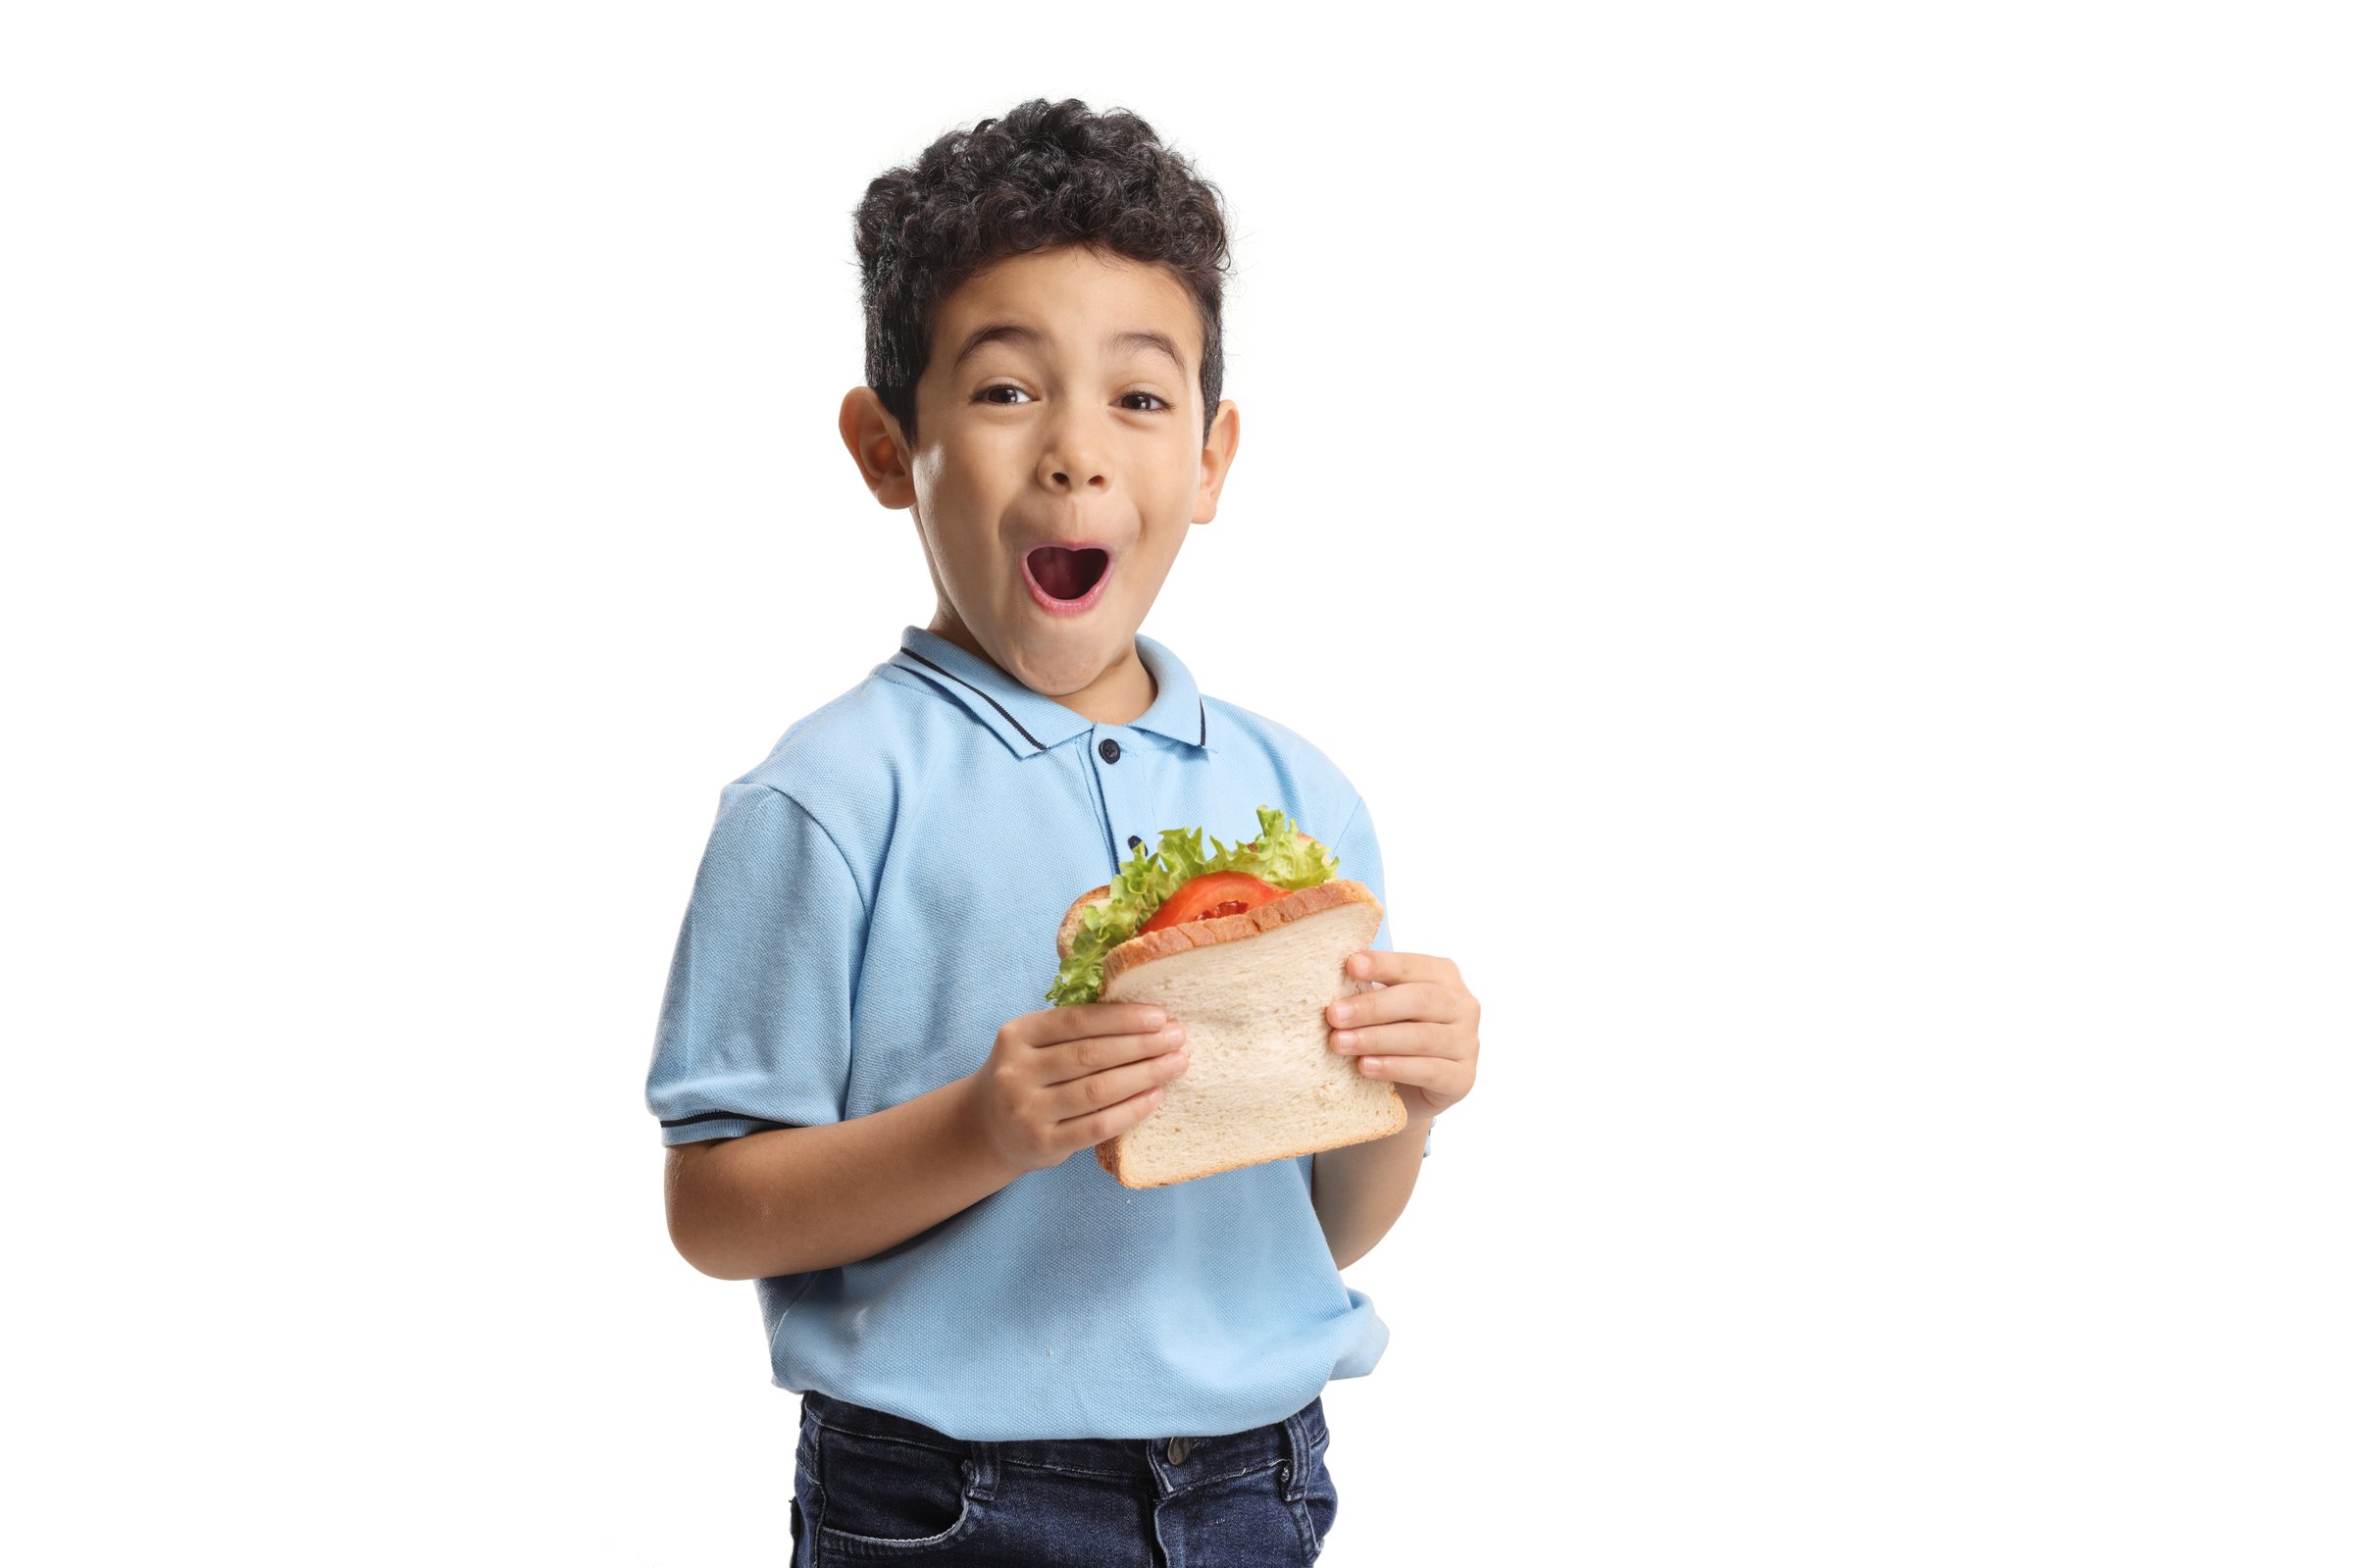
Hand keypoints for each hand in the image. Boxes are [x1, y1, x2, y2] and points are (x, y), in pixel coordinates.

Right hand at [968, 1003, 1190, 1175]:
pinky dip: (1131, 1110)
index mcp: (1017, 1035)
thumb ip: (1074, 1026)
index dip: (1122, 1018)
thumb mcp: (1034, 1042)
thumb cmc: (1028, 1075)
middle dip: (1141, 1045)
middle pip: (1091, 1054)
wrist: (989, 1127)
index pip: (1077, 1020)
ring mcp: (1027, 1111)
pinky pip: (1097, 1126)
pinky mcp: (1043, 1144)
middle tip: (1177, 1037)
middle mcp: (1017, 1072)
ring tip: (1175, 1064)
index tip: (1160, 1016)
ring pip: (1097, 1090)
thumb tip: (1143, 1014)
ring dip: (1144, 1075)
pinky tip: (1156, 1096)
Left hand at [1326, 951, 1479, 1126]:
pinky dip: (1395, 1067)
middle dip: (1373, 1007)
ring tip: (1339, 1043)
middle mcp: (1463, 1005)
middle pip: (1420, 1000)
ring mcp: (1468, 1043)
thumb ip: (1366, 992)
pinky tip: (1365, 1066)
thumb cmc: (1389, 1036)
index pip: (1413, 966)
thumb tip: (1324, 981)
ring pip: (1423, 1037)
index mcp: (1444, 976)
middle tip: (1334, 1014)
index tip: (1350, 965)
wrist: (1406, 1091)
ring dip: (1376, 1039)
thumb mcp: (1380, 1009)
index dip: (1383, 964)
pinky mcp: (1463, 1078)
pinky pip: (1430, 1071)